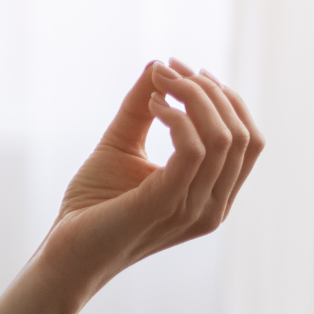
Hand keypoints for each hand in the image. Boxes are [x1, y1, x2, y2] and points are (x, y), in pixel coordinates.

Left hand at [42, 59, 263, 286]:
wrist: (65, 250)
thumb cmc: (94, 204)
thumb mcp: (122, 145)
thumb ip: (142, 108)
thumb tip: (158, 63)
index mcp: (214, 194)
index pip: (248, 140)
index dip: (223, 98)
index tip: (182, 69)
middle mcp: (214, 206)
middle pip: (243, 135)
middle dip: (209, 91)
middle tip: (169, 69)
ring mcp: (194, 210)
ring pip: (223, 139)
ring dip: (193, 97)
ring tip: (158, 82)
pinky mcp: (166, 205)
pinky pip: (193, 152)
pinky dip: (178, 118)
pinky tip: (152, 105)